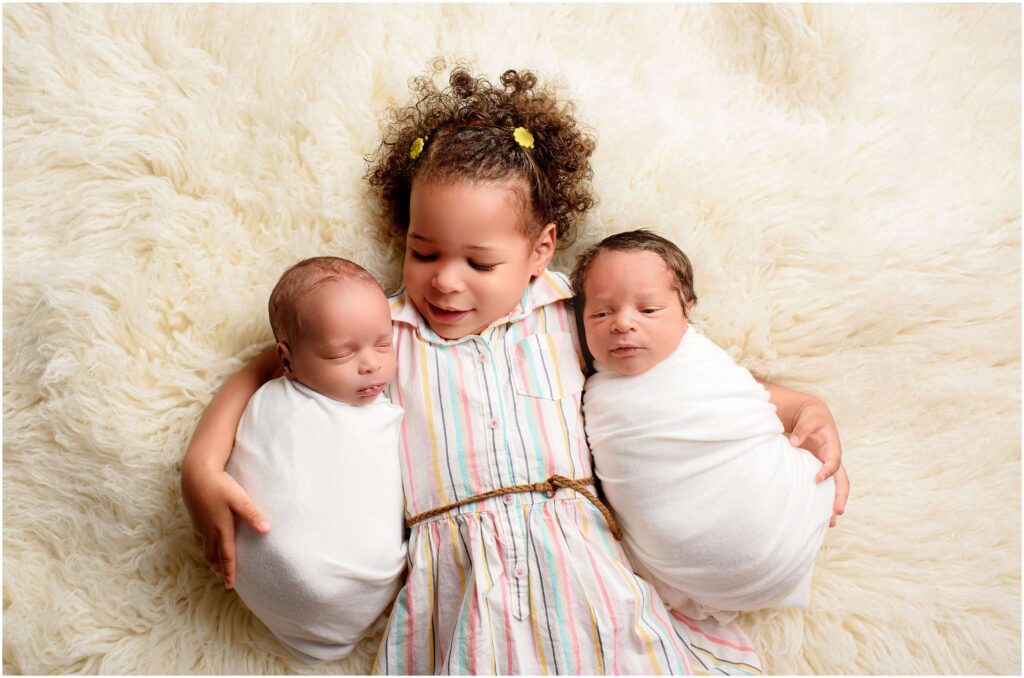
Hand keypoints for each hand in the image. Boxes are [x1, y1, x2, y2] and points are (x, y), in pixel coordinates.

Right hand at [182, 466, 270, 587]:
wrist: (196, 475)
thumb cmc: (220, 486)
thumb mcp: (240, 500)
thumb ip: (253, 515)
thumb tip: (267, 530)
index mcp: (221, 529)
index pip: (226, 556)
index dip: (229, 571)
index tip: (230, 585)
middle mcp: (209, 531)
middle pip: (213, 556)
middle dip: (218, 569)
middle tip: (223, 580)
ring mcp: (200, 525)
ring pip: (204, 549)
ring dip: (210, 560)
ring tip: (215, 567)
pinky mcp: (195, 518)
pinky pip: (198, 539)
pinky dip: (203, 547)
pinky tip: (205, 544)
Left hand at [789, 400, 847, 526]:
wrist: (811, 416)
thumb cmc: (812, 417)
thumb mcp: (809, 418)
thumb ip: (803, 429)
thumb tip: (793, 443)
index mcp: (833, 447)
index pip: (834, 462)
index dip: (827, 471)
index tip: (817, 479)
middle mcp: (832, 459)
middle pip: (841, 481)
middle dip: (840, 497)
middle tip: (837, 512)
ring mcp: (826, 466)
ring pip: (833, 488)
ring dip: (833, 504)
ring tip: (830, 523)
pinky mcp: (817, 469)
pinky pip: (823, 487)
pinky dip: (822, 499)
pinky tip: (817, 515)